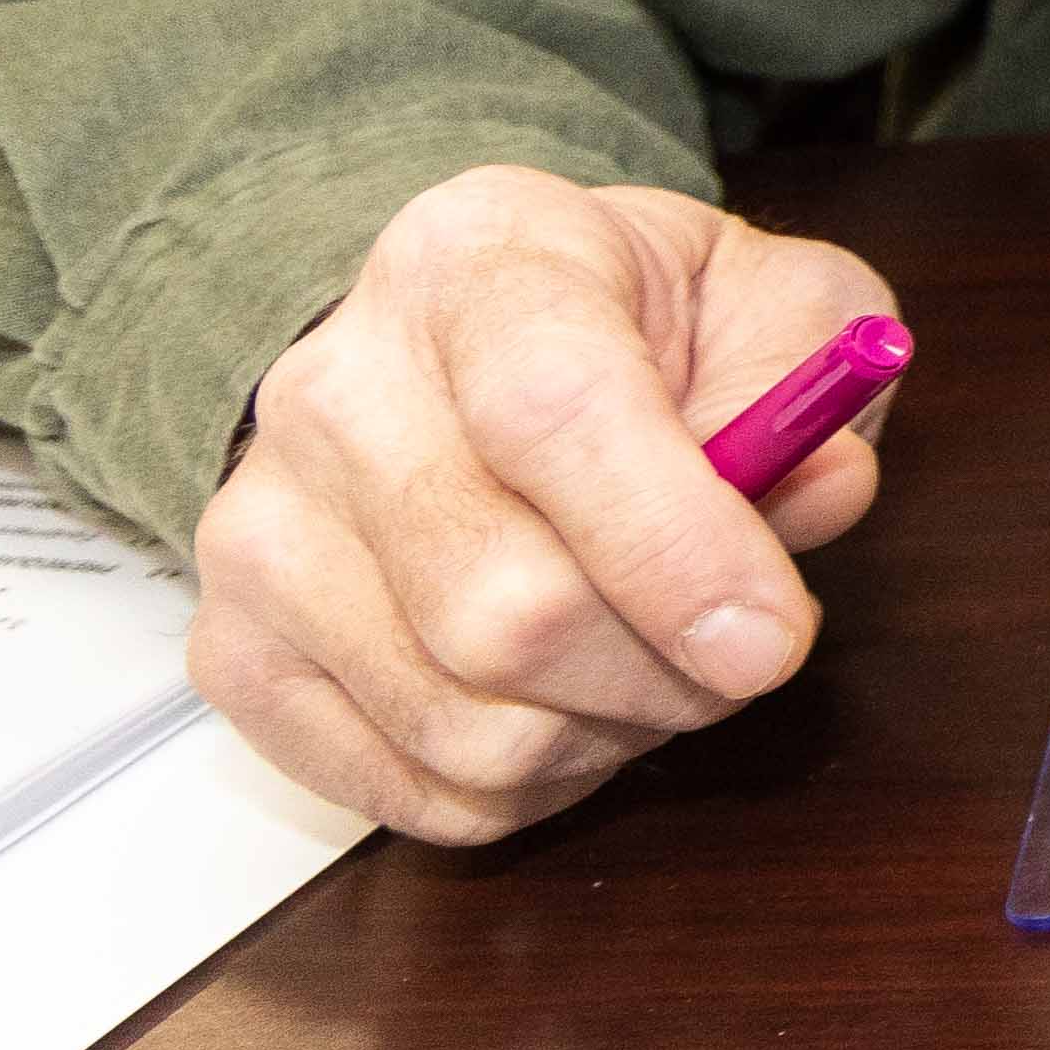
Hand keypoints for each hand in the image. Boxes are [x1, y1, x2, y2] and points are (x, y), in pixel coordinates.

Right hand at [188, 171, 901, 845]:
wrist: (472, 354)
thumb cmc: (649, 331)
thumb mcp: (774, 305)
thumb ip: (807, 387)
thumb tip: (815, 490)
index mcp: (480, 261)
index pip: (553, 416)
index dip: (672, 547)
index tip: (769, 640)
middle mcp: (337, 386)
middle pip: (502, 606)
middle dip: (668, 671)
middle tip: (739, 649)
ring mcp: (261, 524)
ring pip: (460, 721)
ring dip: (605, 732)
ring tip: (647, 662)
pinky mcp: (234, 647)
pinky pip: (406, 788)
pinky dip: (524, 785)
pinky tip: (562, 704)